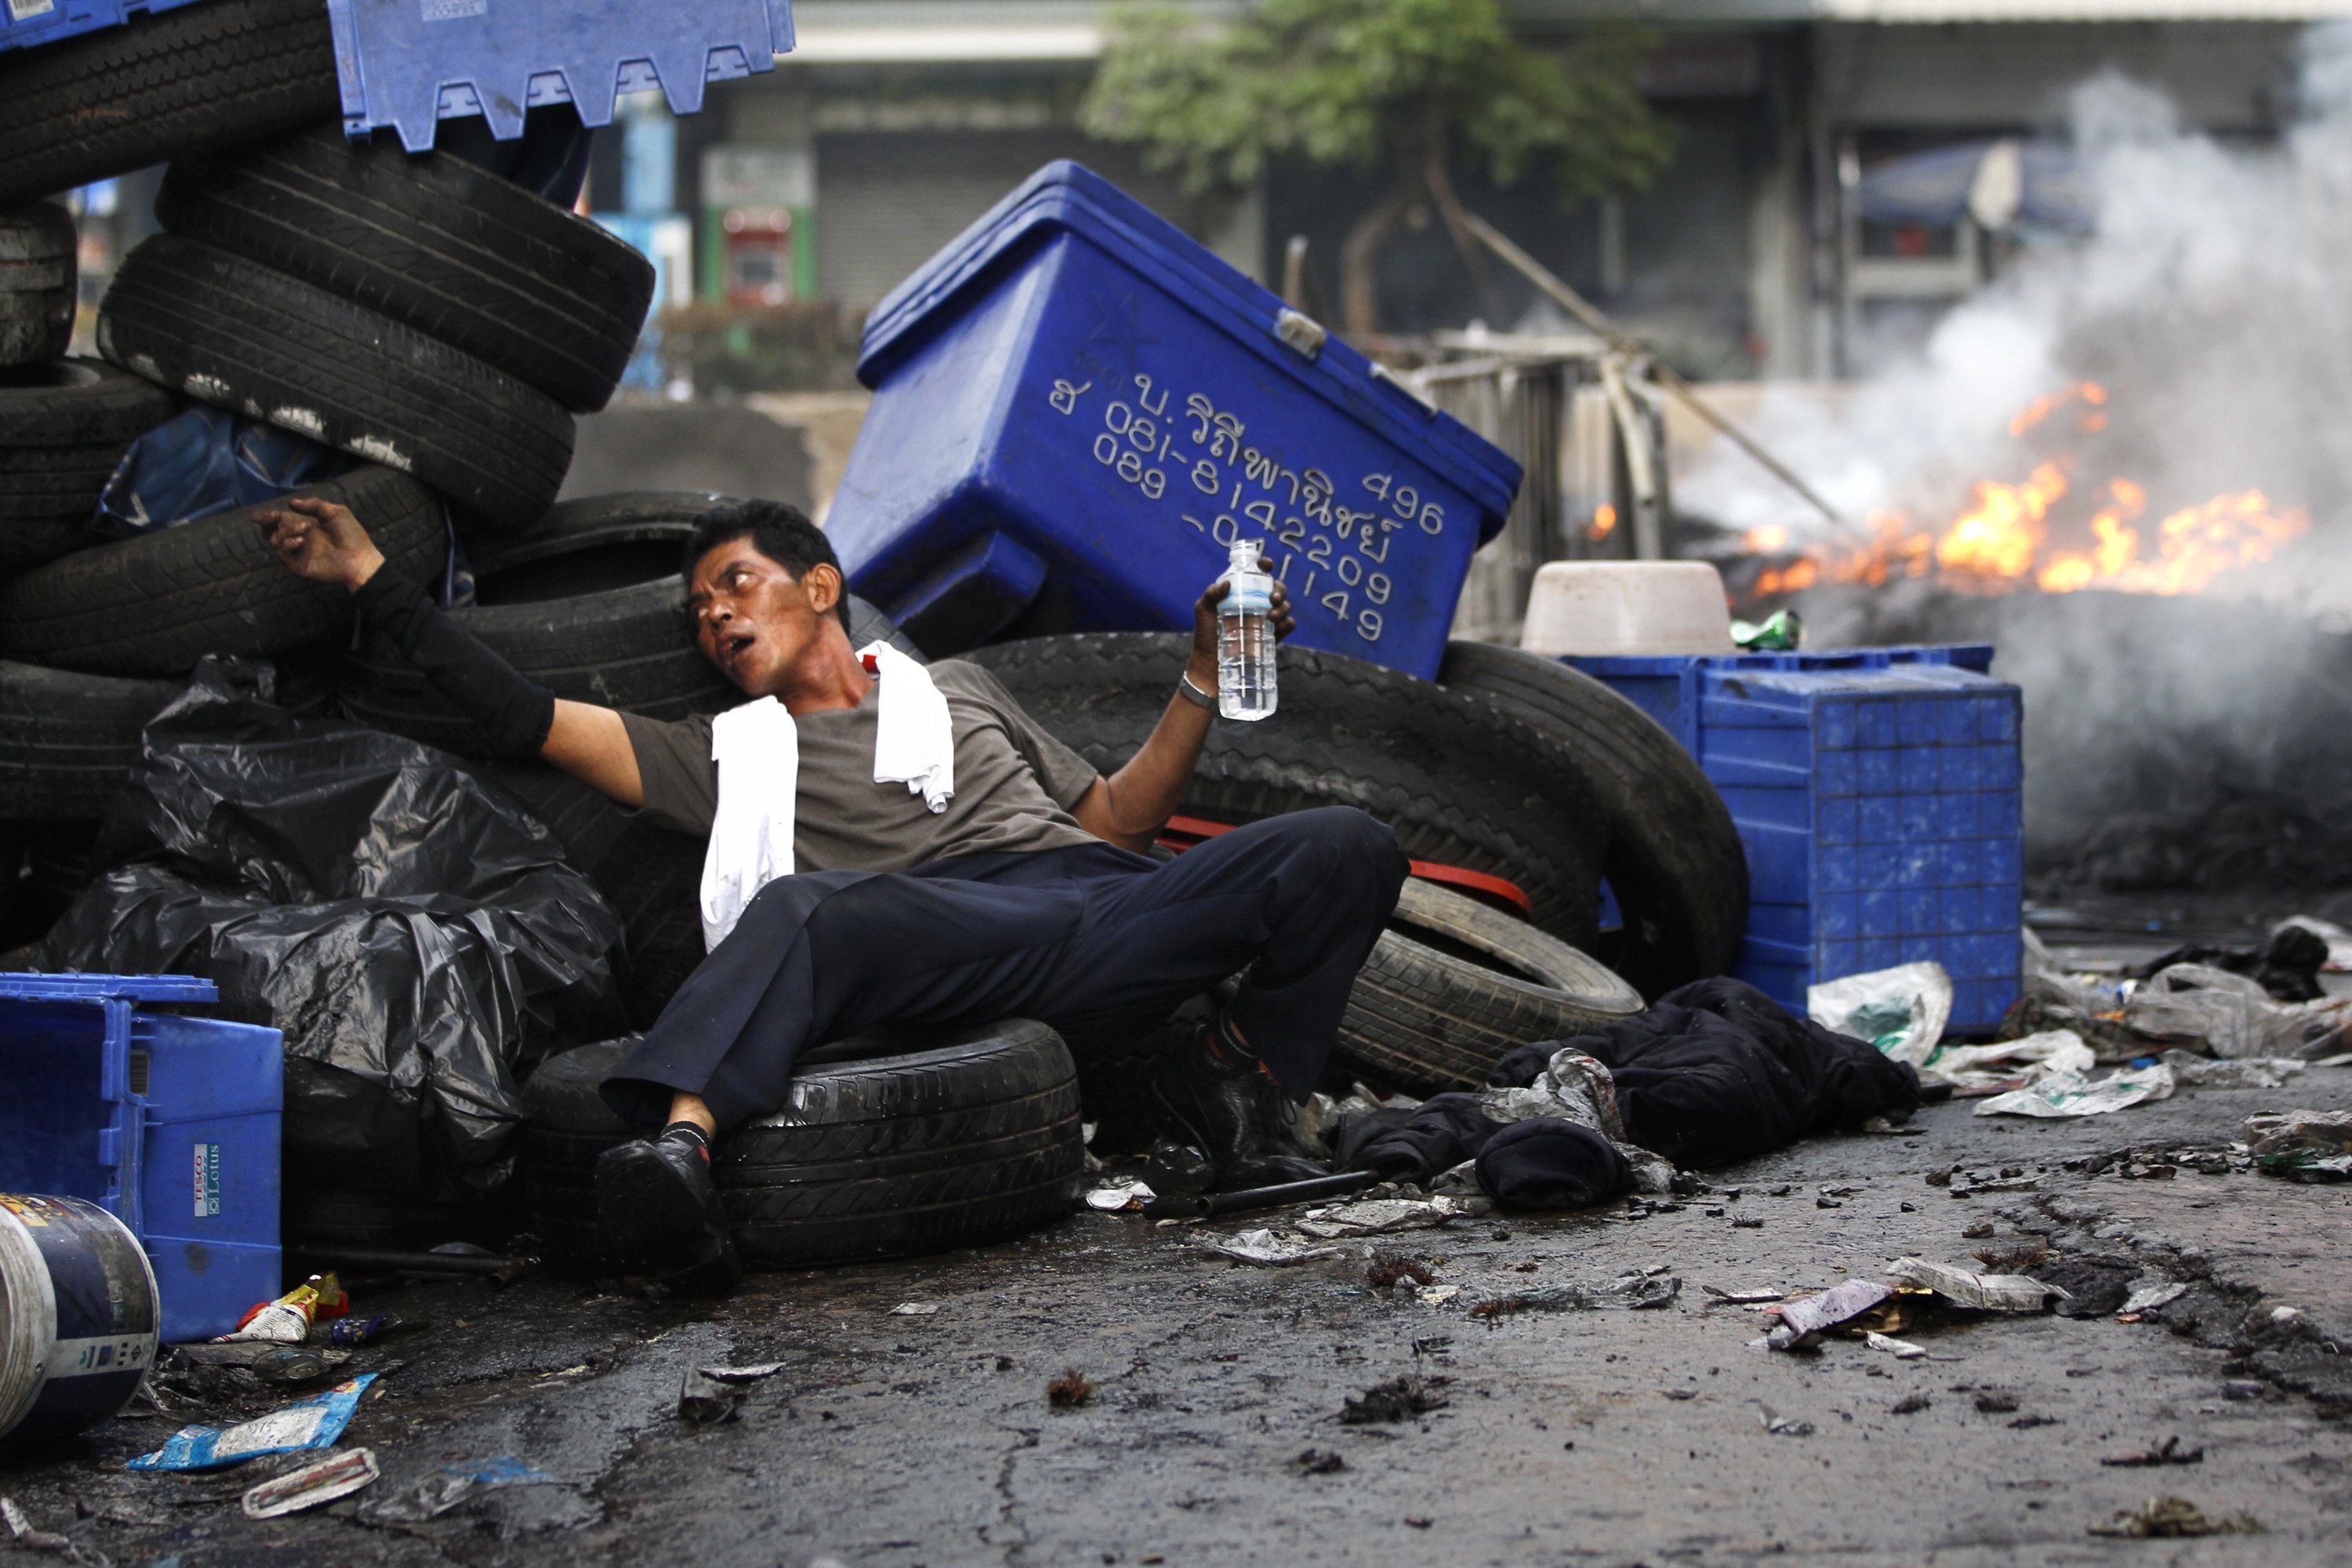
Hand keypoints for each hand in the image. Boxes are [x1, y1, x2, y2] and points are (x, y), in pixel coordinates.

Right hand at [254, 494, 386, 591]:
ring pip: (275, 540)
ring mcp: (297, 552)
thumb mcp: (334, 512)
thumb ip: (313, 505)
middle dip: (268, 522)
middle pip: (271, 531)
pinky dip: (288, 544)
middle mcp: (298, 538)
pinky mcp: (298, 564)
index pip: (279, 520)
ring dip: (286, 531)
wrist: (359, 557)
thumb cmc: (350, 534)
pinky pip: (283, 553)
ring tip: (305, 528)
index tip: (255, 515)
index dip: (266, 517)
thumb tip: (290, 503)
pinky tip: (300, 540)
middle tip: (274, 517)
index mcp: (304, 525)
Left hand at [1189, 554, 1294, 686]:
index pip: (1256, 575)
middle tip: (1273, 598)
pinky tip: (1281, 625)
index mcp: (1241, 593)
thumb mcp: (1203, 612)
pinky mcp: (1271, 638)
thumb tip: (1228, 583)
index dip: (1264, 566)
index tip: (1266, 565)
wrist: (1210, 668)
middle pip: (1275, 589)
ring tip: (1272, 616)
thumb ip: (1210, 595)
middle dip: (1280, 589)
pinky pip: (1287, 626)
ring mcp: (1264, 621)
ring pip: (1284, 606)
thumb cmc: (1205, 637)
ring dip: (1284, 607)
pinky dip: (1288, 623)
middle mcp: (1255, 605)